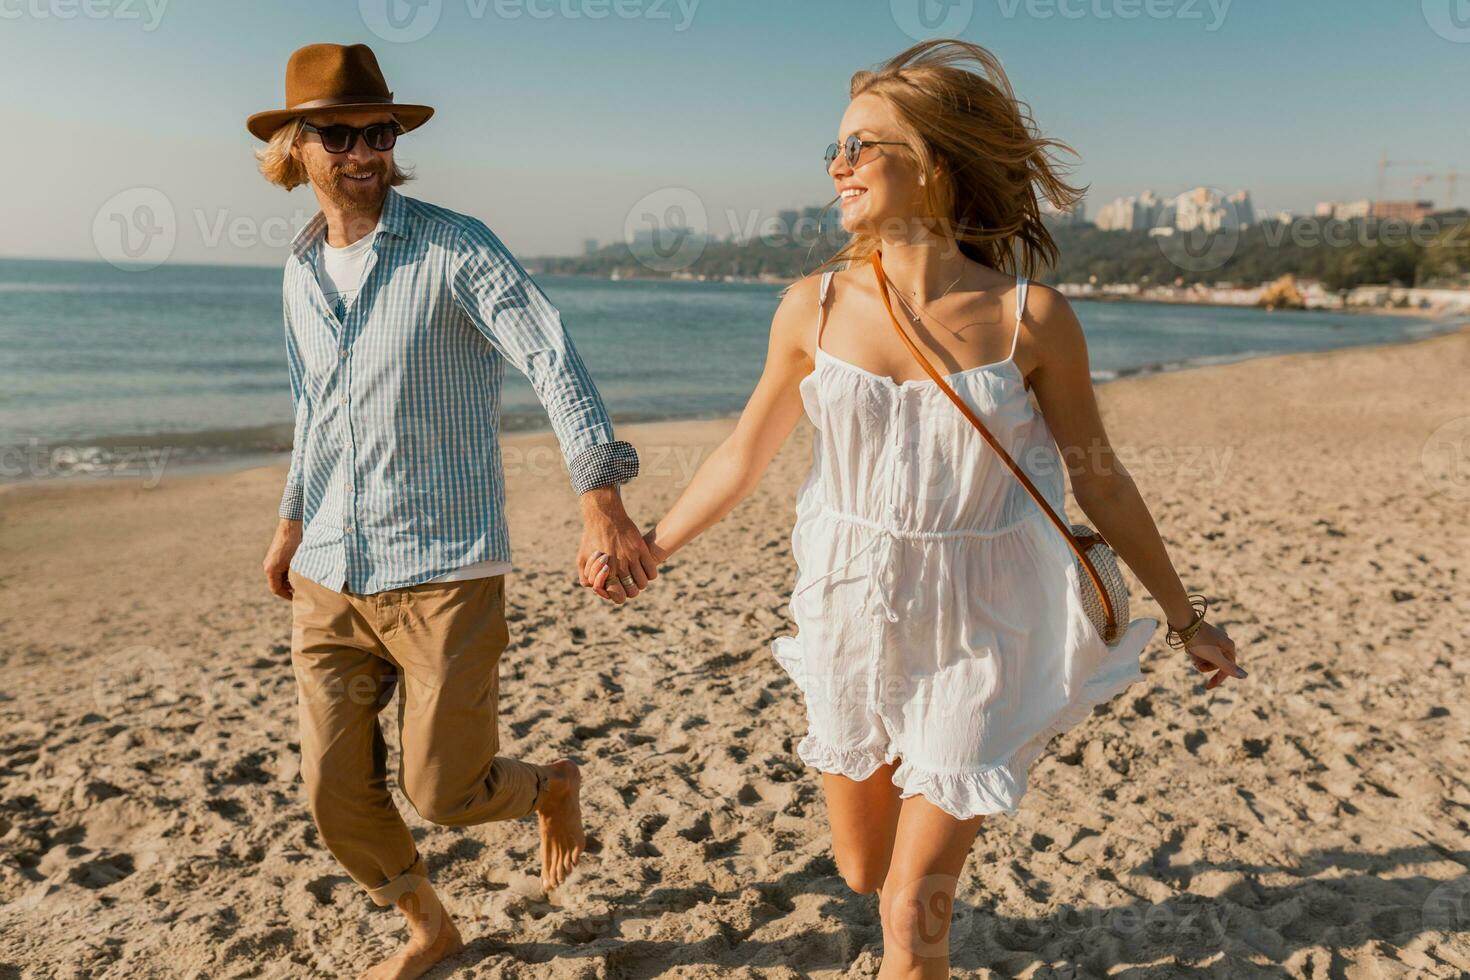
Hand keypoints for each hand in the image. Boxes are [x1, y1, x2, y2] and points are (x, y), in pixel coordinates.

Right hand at [263, 518, 301, 599]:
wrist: (290, 527)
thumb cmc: (294, 545)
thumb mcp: (296, 563)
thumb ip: (295, 576)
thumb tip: (300, 588)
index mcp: (271, 570)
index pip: (276, 589)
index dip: (286, 595)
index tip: (296, 598)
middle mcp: (268, 566)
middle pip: (276, 583)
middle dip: (288, 588)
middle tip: (300, 591)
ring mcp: (270, 561)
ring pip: (278, 576)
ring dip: (288, 580)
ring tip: (301, 582)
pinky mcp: (273, 556)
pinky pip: (279, 569)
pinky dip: (287, 573)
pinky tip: (298, 572)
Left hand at [577, 486, 656, 603]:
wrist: (603, 515)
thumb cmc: (591, 538)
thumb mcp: (581, 559)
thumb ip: (585, 578)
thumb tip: (596, 589)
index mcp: (605, 571)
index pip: (618, 596)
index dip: (618, 595)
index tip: (617, 587)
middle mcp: (619, 566)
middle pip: (633, 592)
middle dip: (630, 590)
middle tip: (627, 582)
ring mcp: (632, 557)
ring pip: (643, 583)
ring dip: (640, 582)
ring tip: (636, 575)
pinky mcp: (641, 548)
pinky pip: (652, 571)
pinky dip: (649, 574)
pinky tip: (643, 568)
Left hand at [1182, 620, 1245, 688]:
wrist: (1183, 622)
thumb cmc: (1199, 640)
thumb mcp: (1214, 656)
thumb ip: (1228, 667)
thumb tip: (1245, 676)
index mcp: (1229, 647)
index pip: (1226, 669)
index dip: (1218, 679)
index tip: (1207, 687)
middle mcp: (1224, 643)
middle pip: (1215, 664)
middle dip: (1204, 665)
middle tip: (1195, 659)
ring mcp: (1214, 639)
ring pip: (1207, 658)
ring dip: (1198, 659)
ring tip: (1190, 652)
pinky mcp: (1203, 637)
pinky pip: (1200, 651)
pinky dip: (1194, 653)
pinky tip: (1188, 648)